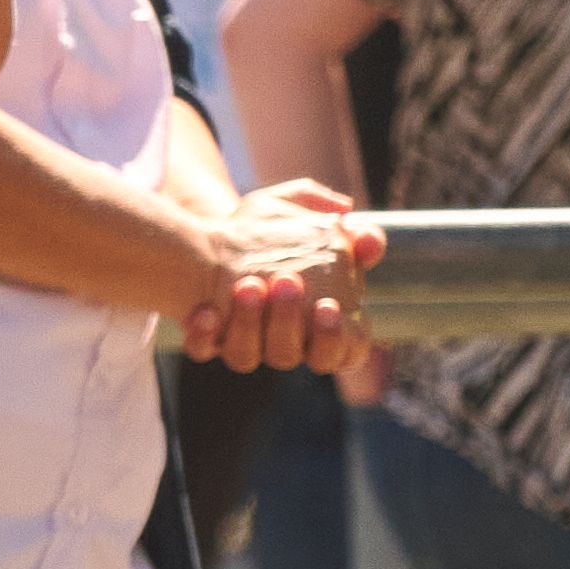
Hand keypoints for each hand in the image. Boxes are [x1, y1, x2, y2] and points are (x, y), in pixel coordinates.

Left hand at [185, 197, 371, 375]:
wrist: (216, 232)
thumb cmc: (272, 229)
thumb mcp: (299, 211)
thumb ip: (339, 222)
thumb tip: (368, 241)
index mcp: (320, 322)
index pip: (344, 352)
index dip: (339, 339)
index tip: (328, 305)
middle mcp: (283, 341)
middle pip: (290, 355)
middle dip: (288, 322)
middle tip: (287, 282)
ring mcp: (241, 342)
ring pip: (245, 357)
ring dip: (248, 323)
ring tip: (247, 285)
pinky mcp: (205, 338)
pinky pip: (201, 349)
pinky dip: (203, 334)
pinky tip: (205, 311)